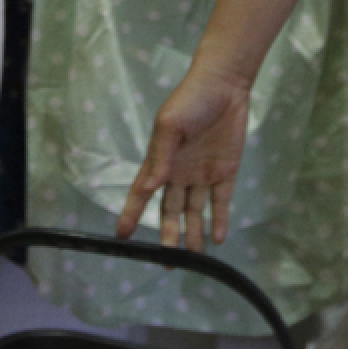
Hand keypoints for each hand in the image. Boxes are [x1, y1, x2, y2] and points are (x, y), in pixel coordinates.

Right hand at [118, 62, 251, 250]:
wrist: (224, 86)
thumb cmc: (190, 101)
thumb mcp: (170, 125)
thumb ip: (160, 157)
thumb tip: (150, 187)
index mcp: (160, 161)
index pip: (141, 193)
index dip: (131, 214)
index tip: (122, 237)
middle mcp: (179, 172)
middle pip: (170, 211)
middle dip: (167, 236)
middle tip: (168, 262)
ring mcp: (202, 173)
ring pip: (195, 211)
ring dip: (193, 234)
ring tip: (194, 259)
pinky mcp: (225, 172)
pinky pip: (221, 201)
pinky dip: (219, 220)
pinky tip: (216, 239)